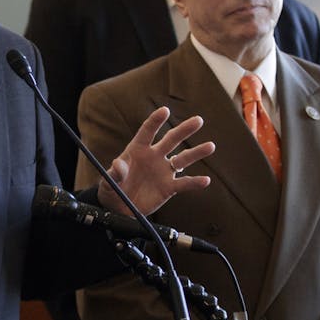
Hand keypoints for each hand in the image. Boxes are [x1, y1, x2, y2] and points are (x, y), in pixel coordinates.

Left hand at [96, 107, 213, 215]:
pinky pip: (184, 183)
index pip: (148, 131)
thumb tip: (118, 165)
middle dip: (184, 130)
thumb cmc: (112, 189)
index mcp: (138, 149)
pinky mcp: (169, 187)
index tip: (165, 111)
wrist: (120, 208)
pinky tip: (205, 180)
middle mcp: (154, 157)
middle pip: (171, 140)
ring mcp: (163, 171)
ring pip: (183, 159)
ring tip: (210, 146)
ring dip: (196, 153)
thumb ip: (115, 173)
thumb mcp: (109, 181)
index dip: (156, 121)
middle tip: (198, 120)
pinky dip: (194, 182)